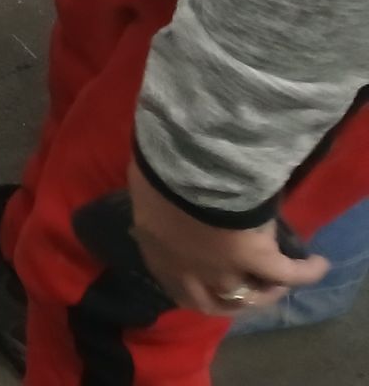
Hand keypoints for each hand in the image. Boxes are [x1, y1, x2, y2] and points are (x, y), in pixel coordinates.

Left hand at [127, 158, 328, 315]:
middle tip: (247, 289)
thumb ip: (157, 203)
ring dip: (267, 291)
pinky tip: (318, 264)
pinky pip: (287, 273)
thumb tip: (165, 198)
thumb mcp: (148, 189)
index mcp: (158, 251)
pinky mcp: (256, 258)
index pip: (175, 284)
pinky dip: (306, 272)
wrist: (183, 164)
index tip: (205, 282)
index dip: (194, 288)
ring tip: (281, 282)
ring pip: (250, 295)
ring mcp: (225, 268)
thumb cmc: (156, 168)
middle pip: (214, 302)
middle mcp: (190, 270)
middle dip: (232, 300)